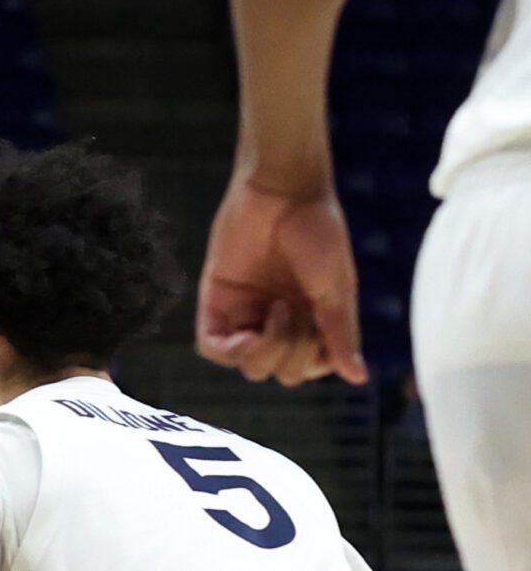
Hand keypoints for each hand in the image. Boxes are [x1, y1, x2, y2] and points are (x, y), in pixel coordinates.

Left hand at [195, 174, 367, 386]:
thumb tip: (358, 378)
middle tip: (299, 311)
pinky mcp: (216, 305)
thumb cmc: (318, 233)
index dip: (312, 363)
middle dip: (292, 354)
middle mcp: (276, 323)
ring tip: (280, 307)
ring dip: (268, 351)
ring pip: (249, 366)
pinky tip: (250, 333)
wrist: (283, 193)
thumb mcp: (336, 288)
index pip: (305, 369)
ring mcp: (245, 315)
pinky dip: (233, 351)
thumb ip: (340, 333)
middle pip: (278, 372)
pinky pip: (213, 349)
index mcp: (308, 320)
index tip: (322, 331)